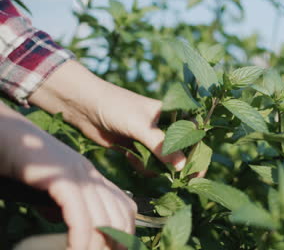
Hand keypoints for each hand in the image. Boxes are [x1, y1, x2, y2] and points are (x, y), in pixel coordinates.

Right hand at [0, 103, 136, 249]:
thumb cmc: (28, 166)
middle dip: (115, 244)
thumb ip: (68, 205)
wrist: (11, 138)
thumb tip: (72, 228)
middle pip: (120, 217)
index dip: (126, 234)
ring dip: (96, 247)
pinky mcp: (63, 179)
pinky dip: (80, 239)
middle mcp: (93, 176)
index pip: (127, 208)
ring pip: (103, 221)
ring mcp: (80, 176)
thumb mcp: (55, 188)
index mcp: (95, 178)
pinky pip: (80, 217)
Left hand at [29, 60, 186, 173]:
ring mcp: (151, 138)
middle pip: (181, 152)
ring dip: (153, 166)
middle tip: (169, 177)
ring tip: (136, 157)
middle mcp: (165, 126)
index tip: (196, 173)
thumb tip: (182, 167)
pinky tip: (127, 155)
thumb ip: (162, 146)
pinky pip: (148, 164)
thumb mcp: (141, 126)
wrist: (84, 107)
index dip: (198, 154)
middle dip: (174, 165)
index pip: (195, 135)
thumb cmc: (116, 107)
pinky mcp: (137, 147)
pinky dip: (140, 165)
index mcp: (172, 113)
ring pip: (163, 161)